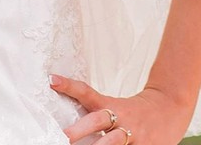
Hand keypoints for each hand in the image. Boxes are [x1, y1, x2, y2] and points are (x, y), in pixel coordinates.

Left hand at [50, 74, 192, 144]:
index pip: (86, 92)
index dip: (69, 86)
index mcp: (108, 104)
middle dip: (80, 129)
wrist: (167, 108)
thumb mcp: (112, 105)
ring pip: (113, 142)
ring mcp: (133, 134)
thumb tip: (62, 110)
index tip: (52, 80)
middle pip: (97, 120)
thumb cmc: (132, 110)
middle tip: (65, 136)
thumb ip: (92, 107)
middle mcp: (119, 117)